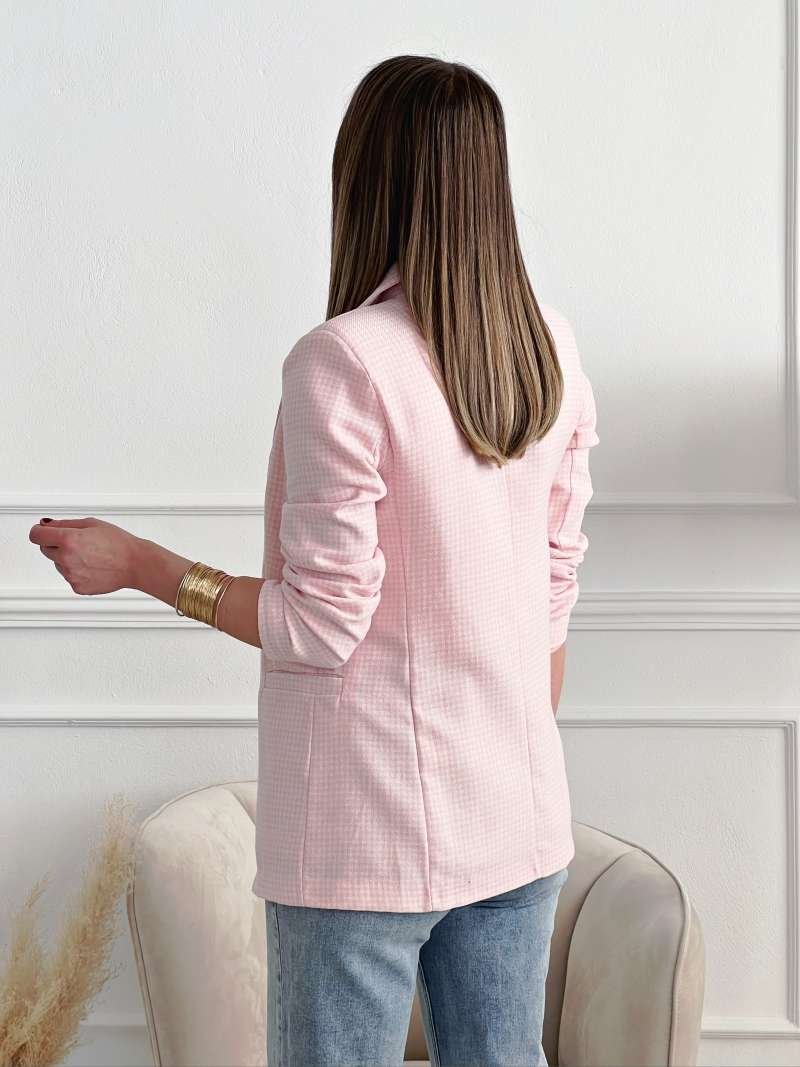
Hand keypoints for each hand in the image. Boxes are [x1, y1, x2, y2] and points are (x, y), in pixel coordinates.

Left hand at [28, 517, 142, 594]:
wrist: (134, 564)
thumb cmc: (118, 543)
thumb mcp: (91, 524)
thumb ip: (65, 524)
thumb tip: (47, 525)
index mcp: (68, 540)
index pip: (36, 536)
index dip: (39, 531)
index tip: (42, 531)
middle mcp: (66, 558)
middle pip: (45, 549)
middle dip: (55, 544)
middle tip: (76, 542)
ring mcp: (71, 575)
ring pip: (57, 564)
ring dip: (66, 558)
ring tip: (90, 555)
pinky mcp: (77, 586)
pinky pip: (69, 576)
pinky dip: (76, 571)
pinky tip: (92, 566)